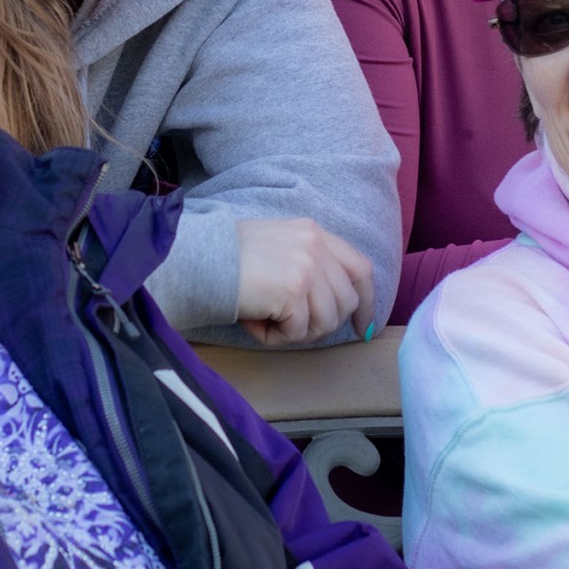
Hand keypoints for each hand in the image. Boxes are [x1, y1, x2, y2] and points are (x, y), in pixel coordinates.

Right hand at [235, 218, 377, 346]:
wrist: (201, 260)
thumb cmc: (231, 259)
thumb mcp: (279, 246)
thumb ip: (309, 264)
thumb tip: (337, 306)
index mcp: (315, 233)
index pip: (360, 268)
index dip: (366, 301)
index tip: (361, 326)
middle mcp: (316, 245)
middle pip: (346, 301)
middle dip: (323, 324)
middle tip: (289, 325)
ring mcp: (307, 266)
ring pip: (326, 321)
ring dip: (298, 332)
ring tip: (269, 320)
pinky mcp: (294, 290)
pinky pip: (299, 331)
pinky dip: (277, 336)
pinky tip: (256, 322)